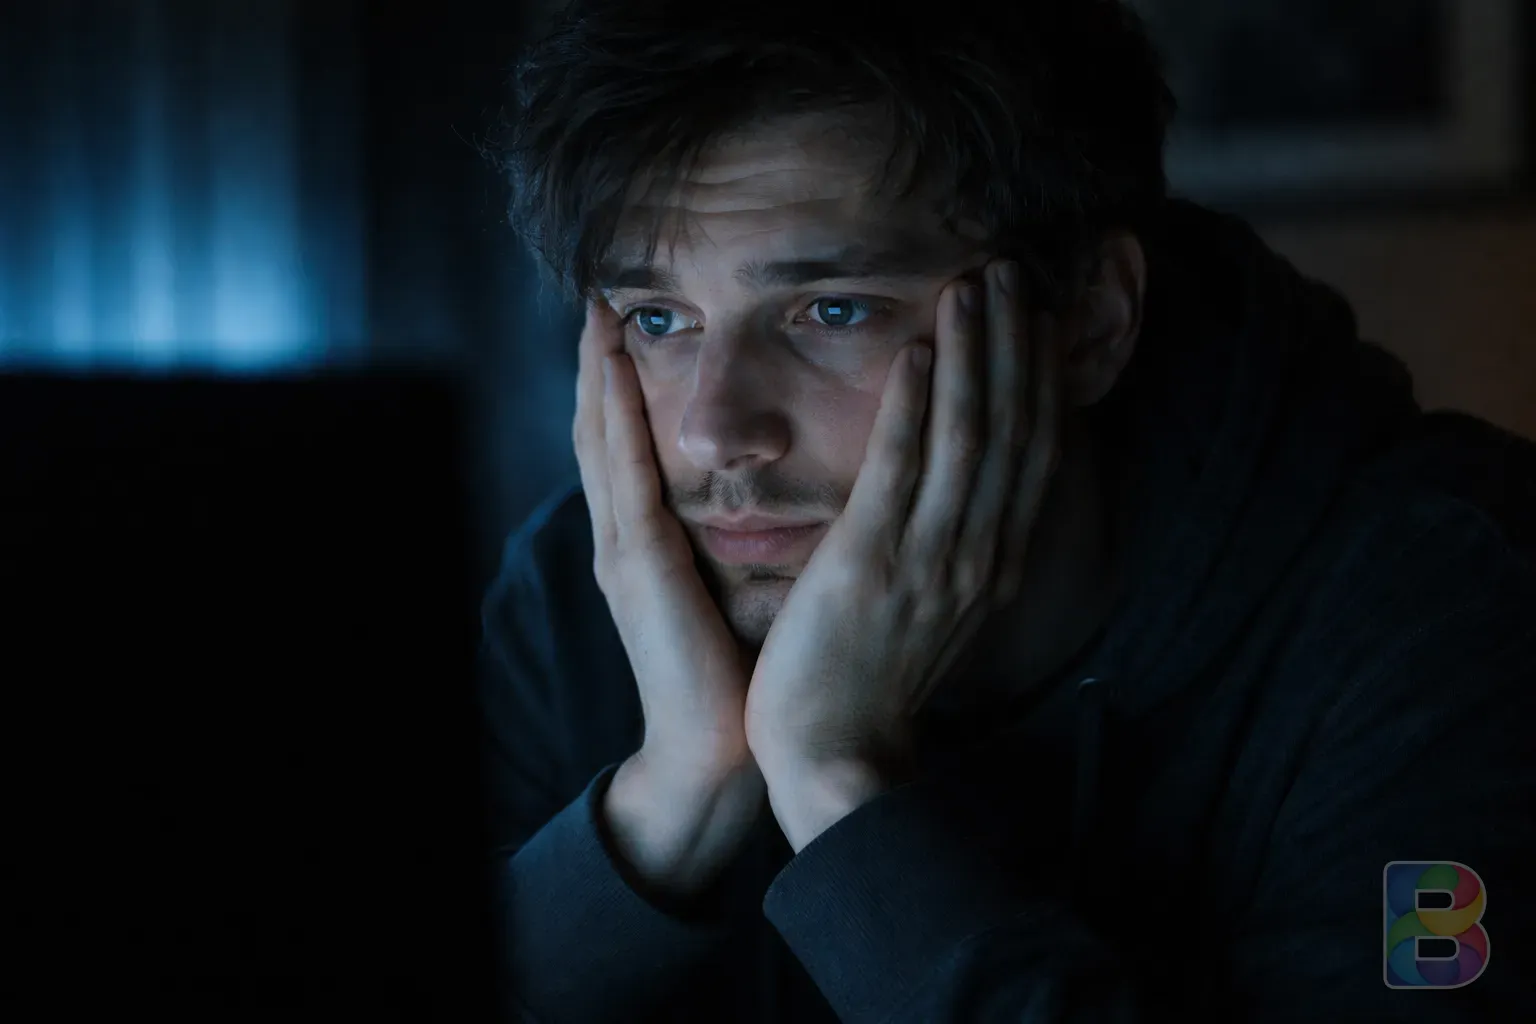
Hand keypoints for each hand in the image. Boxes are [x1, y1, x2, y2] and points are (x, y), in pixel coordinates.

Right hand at [573, 298, 763, 895]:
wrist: (716, 750)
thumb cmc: (742, 672)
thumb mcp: (743, 587)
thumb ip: (751, 537)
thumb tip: (801, 489)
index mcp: (648, 543)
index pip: (629, 446)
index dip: (622, 386)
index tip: (632, 325)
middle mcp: (623, 538)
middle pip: (602, 430)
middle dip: (599, 364)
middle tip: (600, 297)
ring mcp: (621, 550)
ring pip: (601, 440)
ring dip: (599, 372)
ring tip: (599, 313)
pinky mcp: (638, 566)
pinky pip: (625, 473)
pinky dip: (618, 416)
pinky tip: (619, 369)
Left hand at [743, 261, 1062, 848]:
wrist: (836, 754)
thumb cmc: (875, 678)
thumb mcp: (937, 606)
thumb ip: (957, 545)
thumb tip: (966, 490)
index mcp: (993, 563)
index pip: (1031, 451)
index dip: (1038, 377)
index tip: (1036, 314)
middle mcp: (977, 554)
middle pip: (1010, 430)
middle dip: (1014, 345)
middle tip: (1011, 269)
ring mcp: (929, 559)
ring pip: (966, 438)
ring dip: (973, 355)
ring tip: (972, 284)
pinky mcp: (871, 564)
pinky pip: (900, 471)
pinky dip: (915, 407)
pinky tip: (918, 350)